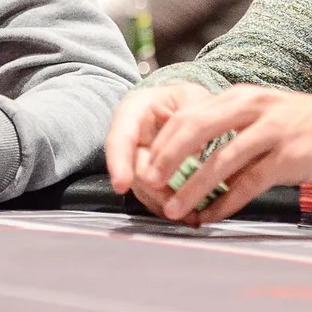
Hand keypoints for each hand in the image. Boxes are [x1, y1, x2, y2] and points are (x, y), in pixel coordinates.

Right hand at [105, 83, 214, 216]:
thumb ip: (191, 117)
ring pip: (144, 189)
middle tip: (178, 206)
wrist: (181, 105)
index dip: (119, 162)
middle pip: (133, 170)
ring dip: (165, 204)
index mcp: (133, 111)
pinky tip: (189, 215)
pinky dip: (170, 206)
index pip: (119, 138)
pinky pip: (154, 197)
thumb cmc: (184, 98)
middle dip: (155, 190)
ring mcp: (136, 160)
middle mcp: (129, 138)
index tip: (122, 185)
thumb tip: (192, 148)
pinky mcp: (148, 177)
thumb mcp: (192, 96)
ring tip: (191, 215)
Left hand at [138, 85, 311, 223]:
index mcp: (242, 96)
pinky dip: (227, 201)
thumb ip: (230, 131)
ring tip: (176, 210)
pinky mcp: (290, 155)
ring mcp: (273, 130)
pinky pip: (250, 182)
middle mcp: (254, 107)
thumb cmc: (304, 128)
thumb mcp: (263, 117)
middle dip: (168, 159)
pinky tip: (213, 216)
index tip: (147, 166)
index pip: (190, 115)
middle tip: (150, 184)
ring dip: (194, 188)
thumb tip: (189, 161)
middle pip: (197, 129)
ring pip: (221, 160)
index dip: (164, 142)